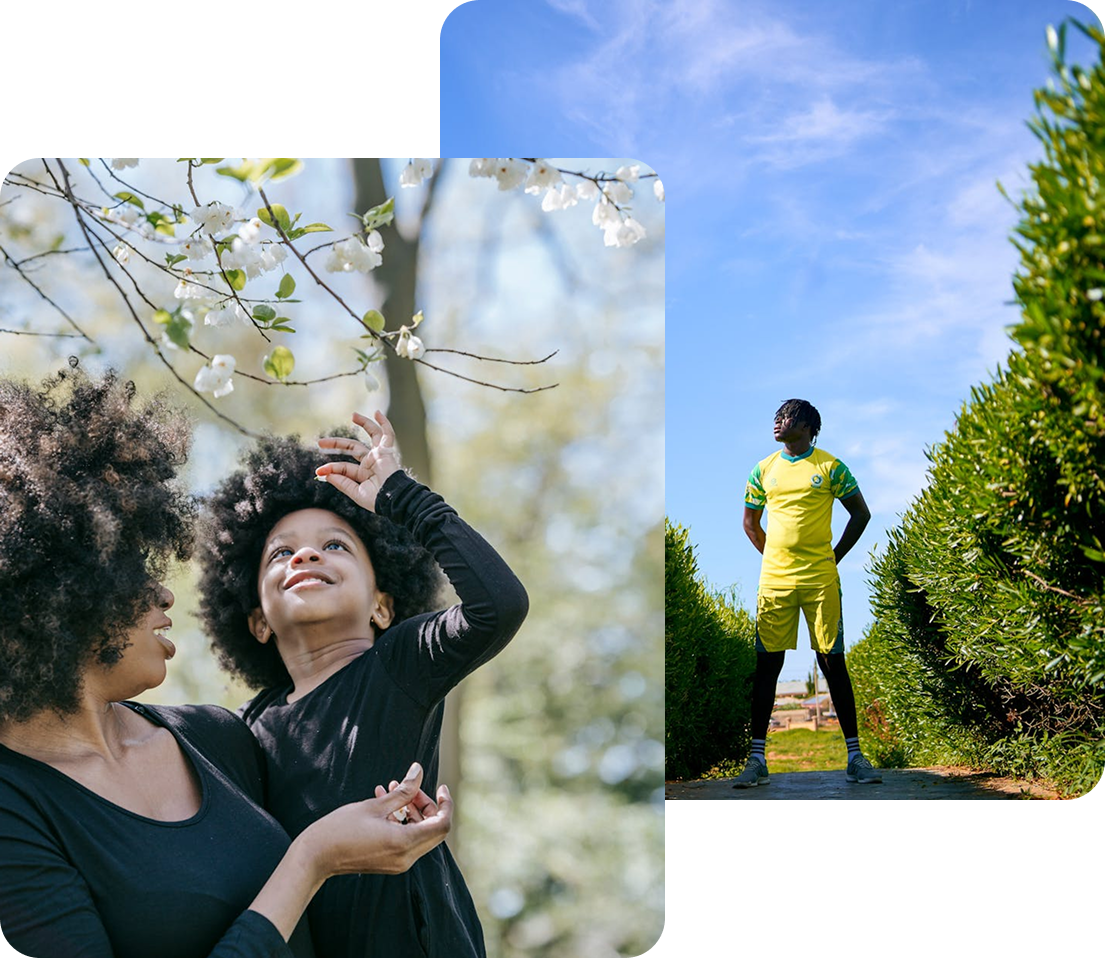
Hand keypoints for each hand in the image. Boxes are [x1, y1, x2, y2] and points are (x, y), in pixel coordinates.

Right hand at [301, 763, 451, 878]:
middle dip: (427, 805)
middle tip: (410, 787)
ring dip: (412, 810)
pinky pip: (405, 840)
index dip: (445, 804)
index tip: (440, 786)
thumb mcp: (375, 805)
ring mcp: (398, 863)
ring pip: (419, 833)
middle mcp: (406, 858)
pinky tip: (385, 802)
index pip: (442, 825)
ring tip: (393, 788)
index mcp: (404, 843)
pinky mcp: (389, 862)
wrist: (315, 856)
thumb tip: (419, 771)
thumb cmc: (341, 828)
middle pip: (433, 830)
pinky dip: (402, 821)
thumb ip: (403, 790)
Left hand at [315, 410, 401, 512]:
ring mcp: (379, 455)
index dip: (331, 468)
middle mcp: (371, 462)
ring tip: (353, 415)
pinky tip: (377, 413)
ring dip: (364, 423)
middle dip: (337, 443)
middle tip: (320, 442)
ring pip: (372, 435)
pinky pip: (387, 434)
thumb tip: (326, 475)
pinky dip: (384, 423)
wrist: (393, 500)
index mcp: (364, 473)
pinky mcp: (387, 451)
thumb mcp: (356, 493)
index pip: (344, 467)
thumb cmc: (378, 500)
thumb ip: (342, 483)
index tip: (319, 471)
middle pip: (353, 447)